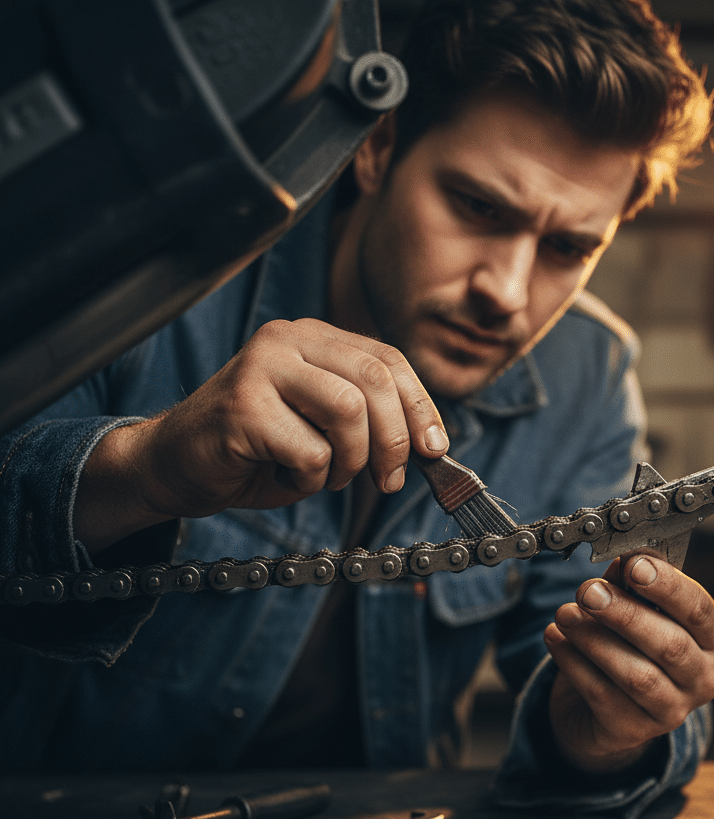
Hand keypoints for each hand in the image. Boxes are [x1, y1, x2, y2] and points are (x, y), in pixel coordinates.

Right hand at [75, 318, 448, 552]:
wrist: (174, 466)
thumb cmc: (256, 452)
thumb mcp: (323, 429)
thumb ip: (369, 422)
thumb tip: (431, 445)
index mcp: (313, 338)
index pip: (388, 360)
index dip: (420, 406)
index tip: (434, 449)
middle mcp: (287, 340)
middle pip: (374, 381)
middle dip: (394, 440)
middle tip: (387, 481)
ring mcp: (261, 367)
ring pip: (348, 410)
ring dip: (350, 461)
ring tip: (327, 476)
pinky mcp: (242, 406)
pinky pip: (310, 449)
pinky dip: (311, 477)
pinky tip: (287, 476)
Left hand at [543, 553, 713, 773]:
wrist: (609, 707)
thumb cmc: (631, 645)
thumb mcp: (635, 608)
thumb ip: (631, 584)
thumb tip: (622, 558)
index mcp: (712, 640)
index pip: (699, 610)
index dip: (668, 586)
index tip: (634, 566)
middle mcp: (702, 678)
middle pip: (670, 645)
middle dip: (625, 614)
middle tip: (587, 592)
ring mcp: (672, 711)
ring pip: (636, 675)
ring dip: (595, 640)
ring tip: (564, 615)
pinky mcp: (634, 730)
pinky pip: (602, 696)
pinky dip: (574, 663)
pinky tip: (555, 639)